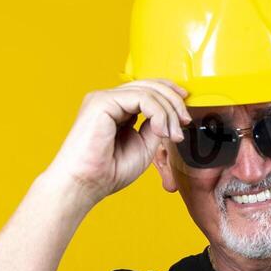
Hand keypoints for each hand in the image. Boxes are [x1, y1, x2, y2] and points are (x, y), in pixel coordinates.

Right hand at [44, 79, 191, 202]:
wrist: (85, 184)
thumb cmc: (108, 172)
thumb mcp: (144, 146)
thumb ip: (155, 127)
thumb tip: (170, 115)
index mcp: (116, 109)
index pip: (147, 91)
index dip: (170, 95)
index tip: (185, 113)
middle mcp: (109, 100)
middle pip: (149, 86)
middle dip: (174, 102)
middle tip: (185, 123)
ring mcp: (104, 98)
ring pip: (148, 90)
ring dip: (169, 111)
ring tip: (174, 134)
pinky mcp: (102, 102)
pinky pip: (141, 98)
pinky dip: (158, 113)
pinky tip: (161, 131)